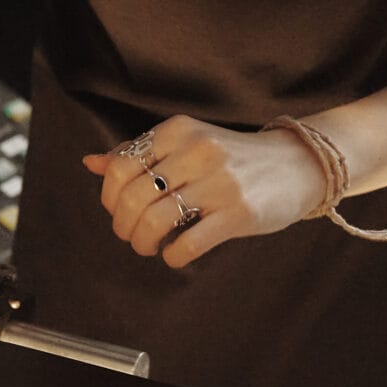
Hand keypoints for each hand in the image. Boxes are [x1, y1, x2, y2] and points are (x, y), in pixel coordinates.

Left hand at [83, 115, 325, 267]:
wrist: (296, 165)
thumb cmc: (232, 158)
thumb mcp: (186, 143)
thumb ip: (140, 152)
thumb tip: (90, 163)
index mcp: (179, 131)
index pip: (120, 166)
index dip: (109, 197)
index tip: (118, 211)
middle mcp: (197, 151)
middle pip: (132, 197)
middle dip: (122, 226)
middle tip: (131, 236)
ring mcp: (220, 183)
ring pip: (155, 221)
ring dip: (142, 243)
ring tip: (149, 246)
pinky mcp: (239, 214)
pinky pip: (187, 244)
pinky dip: (172, 256)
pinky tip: (176, 253)